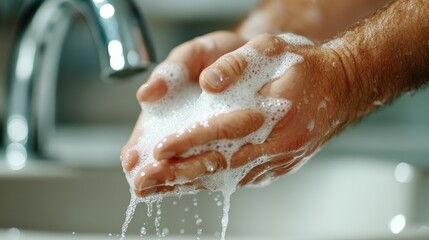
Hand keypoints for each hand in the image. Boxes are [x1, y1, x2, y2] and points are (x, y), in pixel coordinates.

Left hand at [122, 33, 359, 196]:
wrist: (342, 88)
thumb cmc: (306, 68)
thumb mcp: (273, 49)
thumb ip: (238, 63)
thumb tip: (208, 81)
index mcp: (275, 115)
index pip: (224, 132)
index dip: (189, 141)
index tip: (158, 151)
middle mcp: (275, 146)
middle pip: (220, 166)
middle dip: (177, 175)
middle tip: (143, 183)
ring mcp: (275, 162)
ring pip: (225, 179)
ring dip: (186, 184)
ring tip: (154, 189)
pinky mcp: (274, 168)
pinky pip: (236, 180)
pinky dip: (207, 182)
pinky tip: (185, 184)